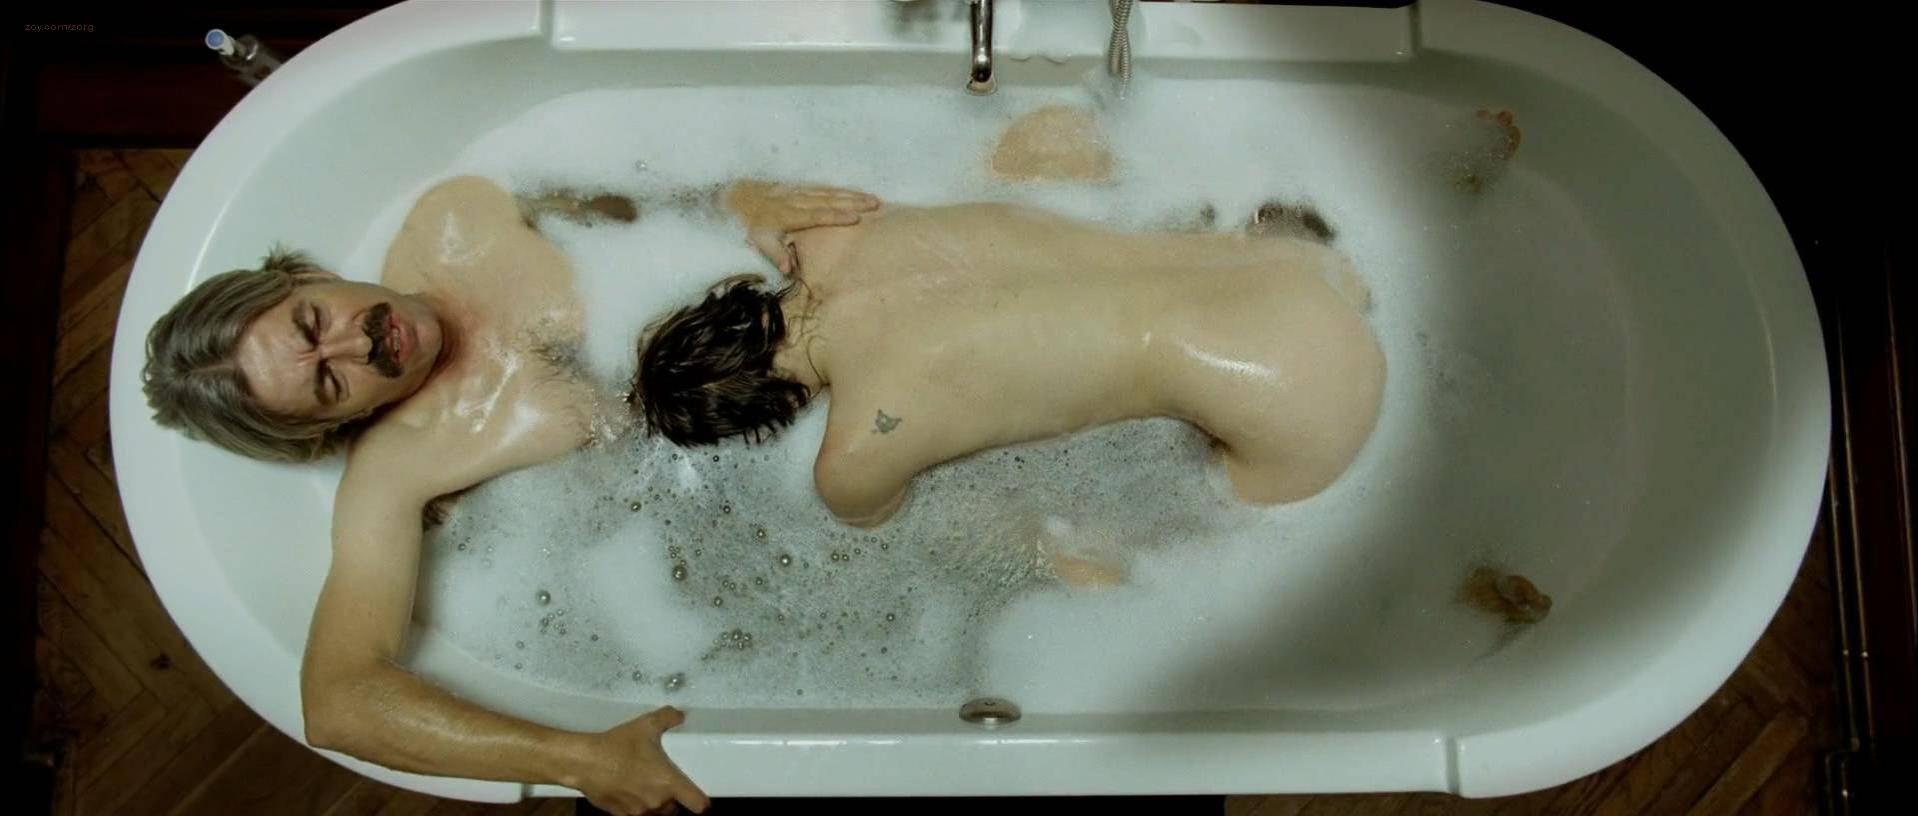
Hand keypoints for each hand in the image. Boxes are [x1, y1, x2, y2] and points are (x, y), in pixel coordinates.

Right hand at [574, 707, 708, 814]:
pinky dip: (635, 809)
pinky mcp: (620, 815)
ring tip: (646, 790)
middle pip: (674, 810)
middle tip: (664, 784)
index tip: (698, 797)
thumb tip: (680, 715)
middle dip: (672, 800)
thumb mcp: (646, 724)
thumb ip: (668, 718)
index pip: (698, 804)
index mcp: (669, 782)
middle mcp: (657, 801)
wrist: (585, 761)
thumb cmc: (618, 744)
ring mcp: (638, 812)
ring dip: (655, 807)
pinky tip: (628, 794)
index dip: (701, 802)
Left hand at [725, 180, 880, 273]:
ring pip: (828, 191)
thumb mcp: (756, 240)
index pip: (817, 214)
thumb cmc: (746, 222)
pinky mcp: (797, 186)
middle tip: (876, 203)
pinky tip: (852, 191)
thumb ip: (774, 252)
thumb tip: (789, 269)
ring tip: (872, 198)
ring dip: (851, 193)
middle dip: (853, 201)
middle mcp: (796, 199)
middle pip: (829, 199)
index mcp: (788, 214)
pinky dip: (839, 189)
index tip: (857, 218)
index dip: (837, 216)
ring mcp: (798, 191)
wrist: (732, 195)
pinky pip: (822, 187)